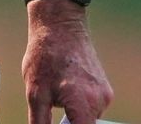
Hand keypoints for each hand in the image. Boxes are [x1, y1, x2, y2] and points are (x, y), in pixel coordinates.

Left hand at [23, 0, 112, 123]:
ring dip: (74, 119)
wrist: (61, 26)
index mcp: (84, 102)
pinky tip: (65, 95)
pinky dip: (80, 109)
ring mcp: (105, 94)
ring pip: (89, 120)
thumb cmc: (46, 56)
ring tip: (56, 101)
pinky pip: (92, 108)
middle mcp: (101, 100)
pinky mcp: (105, 88)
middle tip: (52, 112)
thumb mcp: (35, 95)